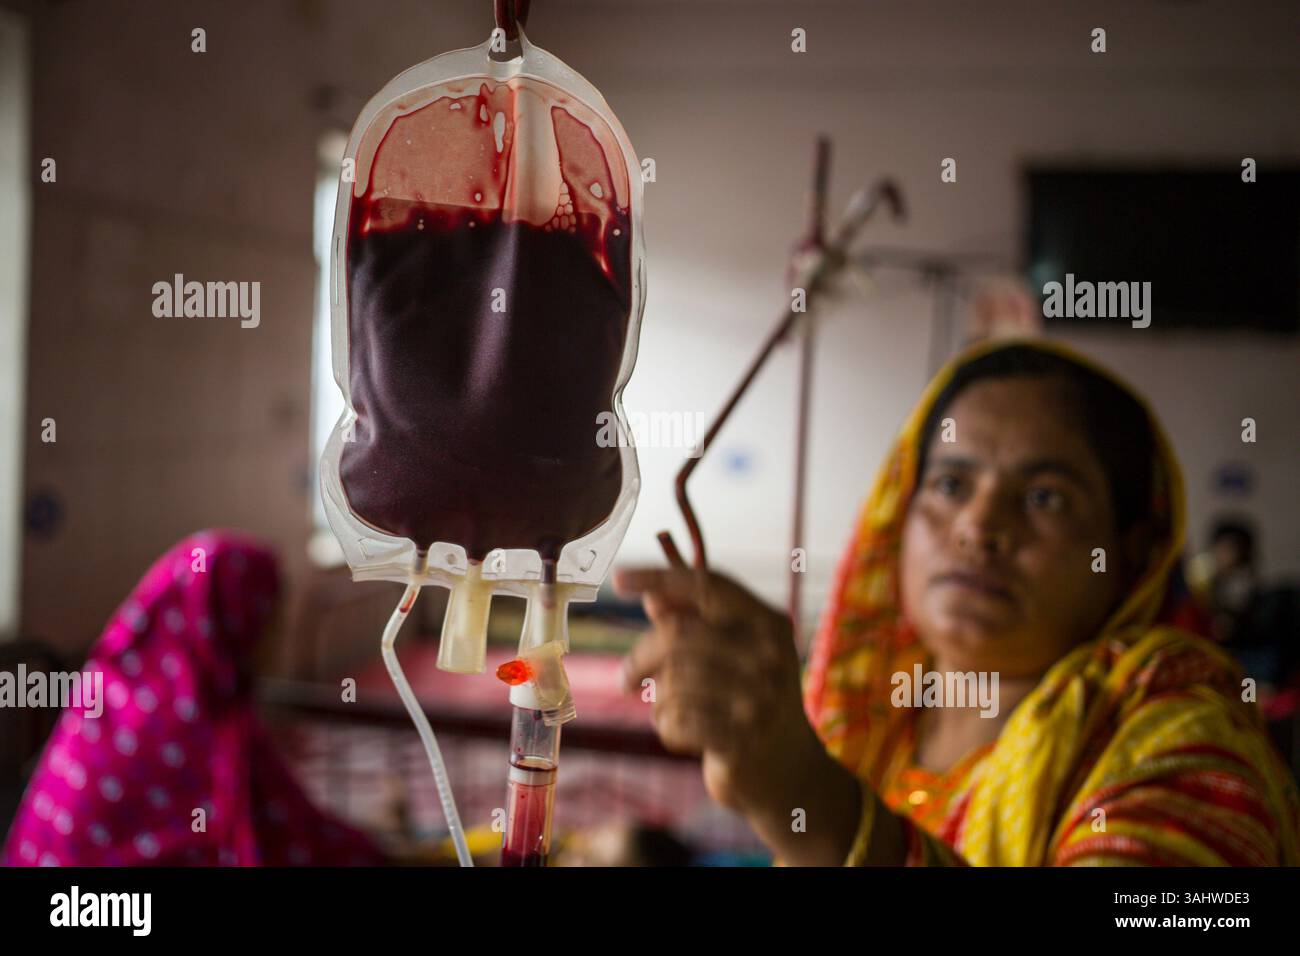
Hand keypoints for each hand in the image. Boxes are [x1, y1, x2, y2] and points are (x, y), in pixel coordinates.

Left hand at [613, 566, 823, 813]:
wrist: (791, 772)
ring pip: (672, 682)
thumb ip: (694, 621)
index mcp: (769, 625)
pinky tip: (681, 732)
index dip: (659, 577)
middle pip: (677, 634)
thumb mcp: (732, 655)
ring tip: (668, 710)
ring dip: (657, 699)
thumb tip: (652, 597)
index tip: (618, 578)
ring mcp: (760, 700)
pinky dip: (667, 727)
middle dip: (641, 656)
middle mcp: (770, 657)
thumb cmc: (749, 701)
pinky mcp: (742, 742)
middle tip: (624, 680)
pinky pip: (676, 722)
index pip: (708, 586)